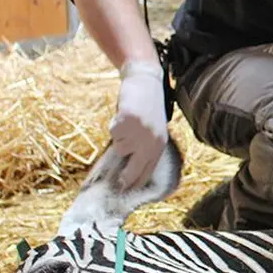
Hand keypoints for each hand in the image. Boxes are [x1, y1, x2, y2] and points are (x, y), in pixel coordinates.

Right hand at [111, 61, 167, 189]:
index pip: (147, 172)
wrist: (145, 81)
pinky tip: (122, 115)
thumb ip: (143, 147)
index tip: (125, 192)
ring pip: (119, 149)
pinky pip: (113, 133)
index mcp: (160, 145)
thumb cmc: (147, 106)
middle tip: (116, 184)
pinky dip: (113, 126)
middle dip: (123, 179)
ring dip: (118, 139)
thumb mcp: (151, 130)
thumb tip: (125, 170)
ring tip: (125, 125)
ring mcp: (141, 132)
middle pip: (133, 170)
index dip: (135, 184)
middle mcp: (152, 141)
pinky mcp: (129, 121)